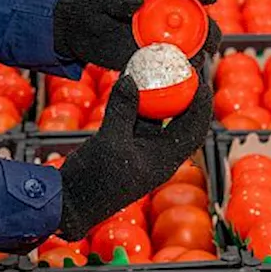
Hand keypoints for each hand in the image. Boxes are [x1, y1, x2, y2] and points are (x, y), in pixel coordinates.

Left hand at [53, 0, 221, 70]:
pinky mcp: (150, 60)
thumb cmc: (92, 3)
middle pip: (199, 23)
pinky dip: (179, 75)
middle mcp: (165, 17)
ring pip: (190, 49)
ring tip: (194, 66)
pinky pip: (169, 69)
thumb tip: (136, 4)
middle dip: (210, 33)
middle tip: (208, 45)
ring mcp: (159, 40)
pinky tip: (181, 83)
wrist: (76, 29)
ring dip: (198, 57)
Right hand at [57, 66, 213, 239]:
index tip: (201, 80)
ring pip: (156, 117)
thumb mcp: (110, 141)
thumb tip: (131, 79)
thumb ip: (122, 109)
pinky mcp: (124, 145)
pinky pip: (135, 119)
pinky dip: (135, 102)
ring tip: (158, 70)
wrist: (69, 202)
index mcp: (165, 159)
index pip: (194, 129)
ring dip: (157, 95)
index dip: (201, 104)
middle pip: (179, 120)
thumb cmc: (95, 180)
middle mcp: (158, 154)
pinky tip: (129, 82)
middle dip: (182, 95)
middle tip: (181, 69)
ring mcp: (141, 150)